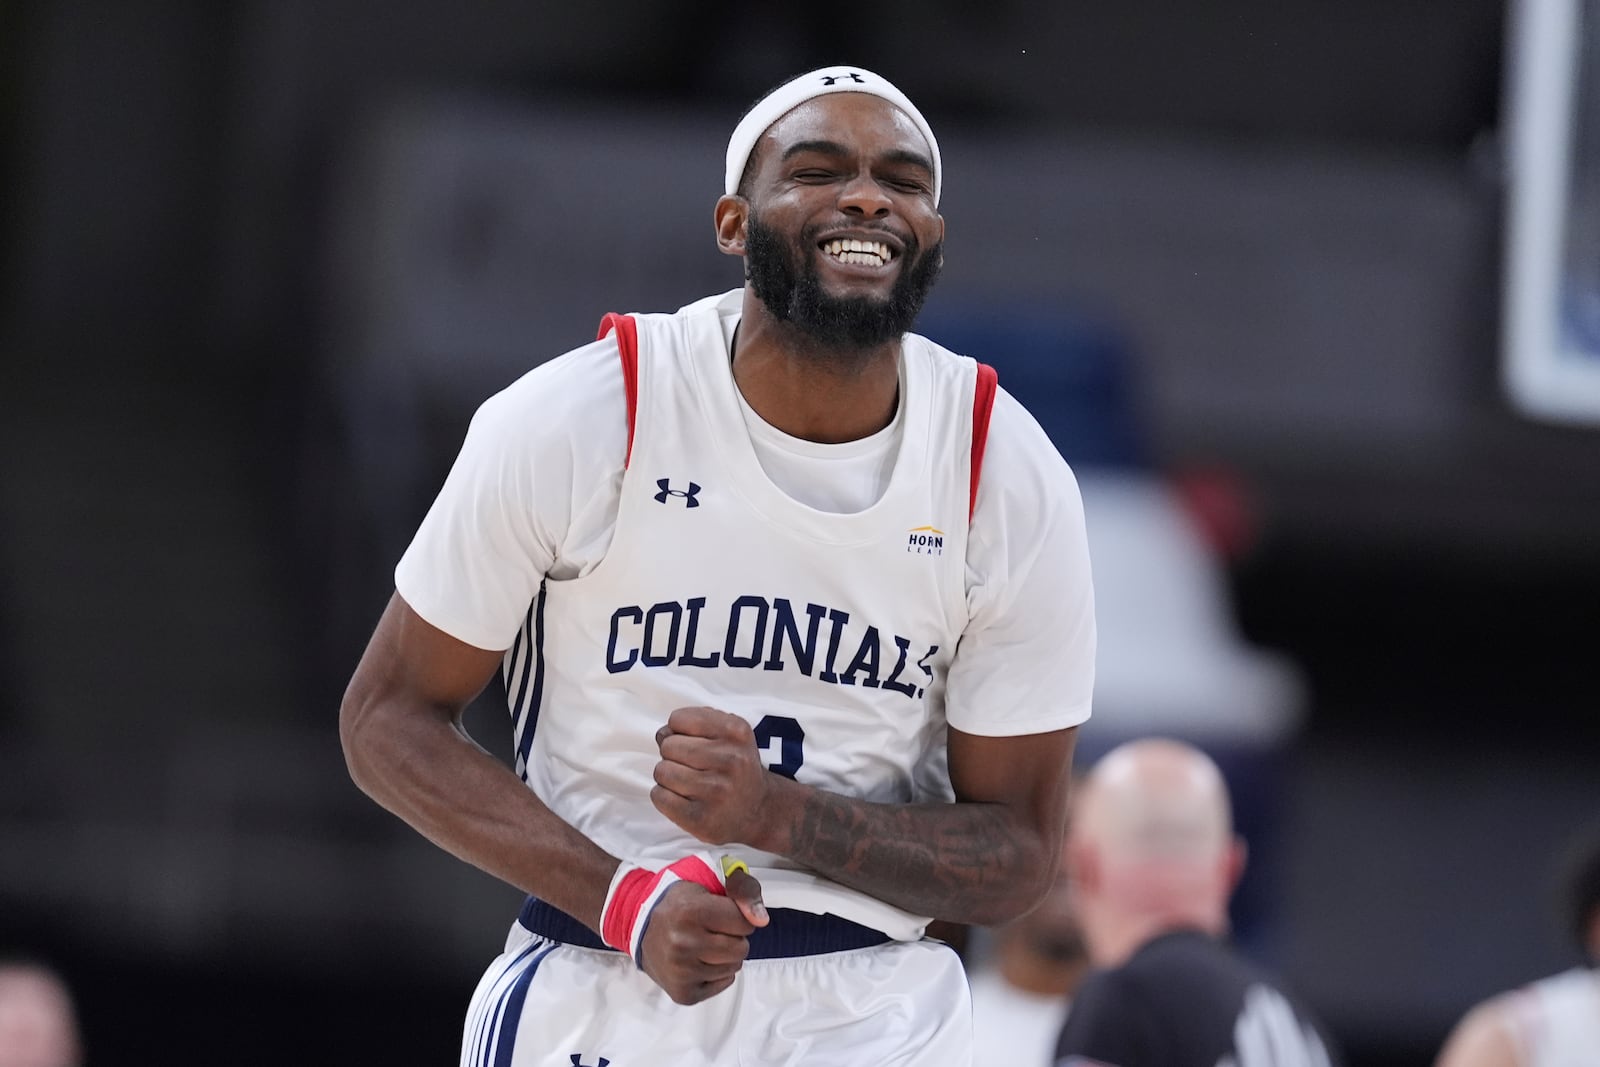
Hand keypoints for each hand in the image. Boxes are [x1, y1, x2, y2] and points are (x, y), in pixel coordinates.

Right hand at [637, 867, 767, 1004]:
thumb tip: (761, 919)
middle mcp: (683, 943)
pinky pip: (724, 984)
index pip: (745, 923)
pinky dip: (717, 973)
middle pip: (741, 948)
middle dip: (733, 937)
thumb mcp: (711, 883)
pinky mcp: (682, 993)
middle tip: (711, 930)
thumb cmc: (682, 903)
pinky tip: (698, 961)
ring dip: (725, 956)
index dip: (736, 916)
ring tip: (703, 945)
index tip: (718, 913)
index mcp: (691, 912)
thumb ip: (744, 890)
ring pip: (734, 967)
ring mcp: (681, 971)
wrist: (641, 928)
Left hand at [652, 706, 777, 845]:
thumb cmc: (734, 767)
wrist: (758, 810)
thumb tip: (663, 734)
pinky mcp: (701, 819)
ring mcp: (717, 791)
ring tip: (688, 783)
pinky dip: (663, 797)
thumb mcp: (729, 734)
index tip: (692, 742)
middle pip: (668, 745)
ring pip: (662, 771)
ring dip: (668, 777)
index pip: (678, 719)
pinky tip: (683, 799)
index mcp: (737, 732)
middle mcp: (731, 760)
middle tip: (691, 766)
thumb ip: (695, 722)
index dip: (678, 731)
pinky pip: (659, 797)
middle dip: (673, 754)